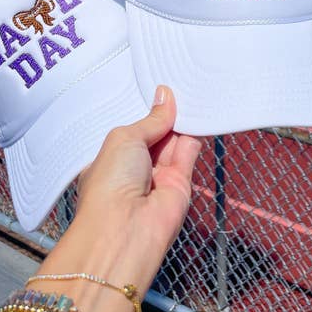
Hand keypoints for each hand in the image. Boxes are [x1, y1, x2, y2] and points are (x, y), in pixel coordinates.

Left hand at [75, 84, 201, 252]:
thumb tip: (165, 95)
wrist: (126, 230)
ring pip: (174, 140)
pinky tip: (201, 109)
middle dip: (165, 111)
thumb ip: (151, 119)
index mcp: (112, 158)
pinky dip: (196, 131)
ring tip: (191, 87)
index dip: (145, 110)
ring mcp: (158, 176)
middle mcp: (135, 168)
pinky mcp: (181, 182)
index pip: (131, 130)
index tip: (156, 87)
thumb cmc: (110, 183)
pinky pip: (190, 150)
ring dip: (182, 119)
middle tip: (178, 81)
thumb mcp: (124, 138)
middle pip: (155, 132)